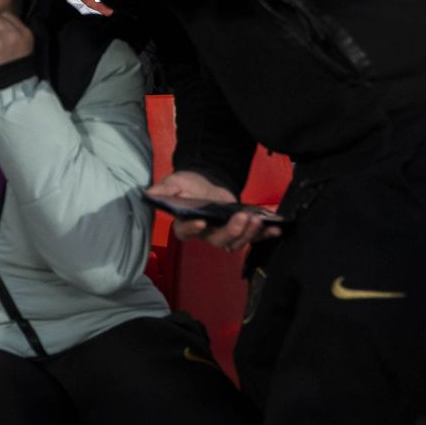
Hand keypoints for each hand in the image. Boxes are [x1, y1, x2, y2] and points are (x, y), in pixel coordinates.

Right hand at [146, 170, 279, 251]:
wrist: (205, 183)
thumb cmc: (187, 186)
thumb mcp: (174, 183)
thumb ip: (164, 190)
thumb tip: (149, 194)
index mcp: (186, 223)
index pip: (185, 232)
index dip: (192, 229)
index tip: (201, 222)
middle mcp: (205, 233)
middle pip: (218, 240)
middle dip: (233, 231)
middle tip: (242, 217)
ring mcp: (224, 233)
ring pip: (237, 241)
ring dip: (249, 233)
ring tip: (257, 219)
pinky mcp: (239, 229)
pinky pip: (253, 236)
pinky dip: (265, 234)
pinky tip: (275, 228)